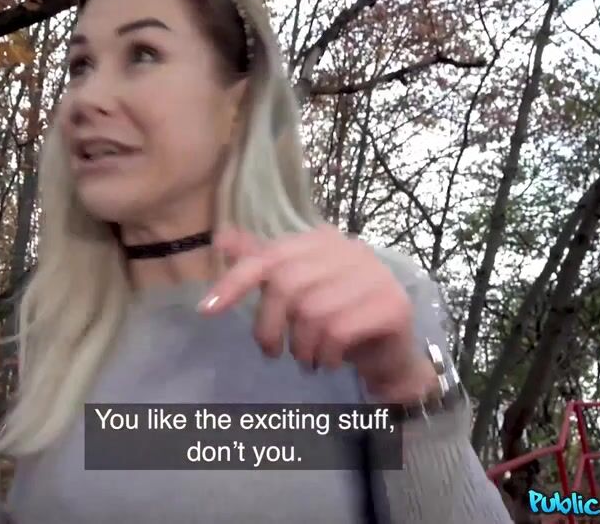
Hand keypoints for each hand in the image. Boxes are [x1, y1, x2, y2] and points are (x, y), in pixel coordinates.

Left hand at [199, 225, 437, 403]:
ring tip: (307, 358)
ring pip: (313, 311)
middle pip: (288, 284)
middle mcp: (351, 251)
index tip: (207, 310)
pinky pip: (339, 330)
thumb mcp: (296, 290)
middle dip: (270, 326)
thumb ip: (263, 263)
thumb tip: (221, 237)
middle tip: (273, 352)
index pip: (270, 256)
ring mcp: (376, 276)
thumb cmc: (338, 319)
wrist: (389, 354)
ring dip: (302, 346)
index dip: (235, 282)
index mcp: (323, 241)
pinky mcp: (392, 305)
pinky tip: (328, 362)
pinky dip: (325, 355)